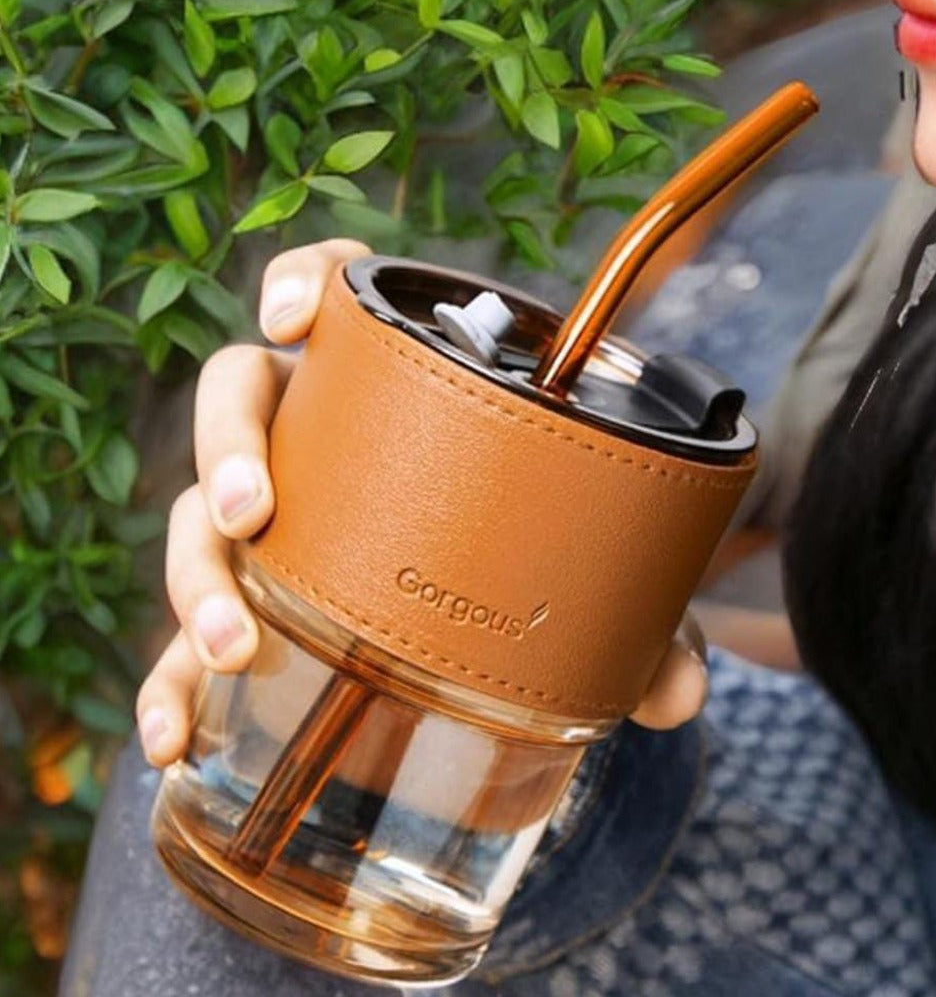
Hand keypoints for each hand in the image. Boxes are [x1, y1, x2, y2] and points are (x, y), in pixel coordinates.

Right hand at [136, 240, 710, 765]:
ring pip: (195, 519)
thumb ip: (634, 619)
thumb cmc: (531, 558)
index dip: (304, 283)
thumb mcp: (585, 575)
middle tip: (251, 513)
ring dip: (196, 576)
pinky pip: (184, 635)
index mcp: (394, 392)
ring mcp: (276, 519)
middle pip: (238, 404)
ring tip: (232, 645)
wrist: (489, 619)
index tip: (296, 315)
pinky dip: (168, 686)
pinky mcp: (254, 605)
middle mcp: (317, 437)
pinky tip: (170, 742)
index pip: (338, 299)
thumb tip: (676, 694)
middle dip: (227, 451)